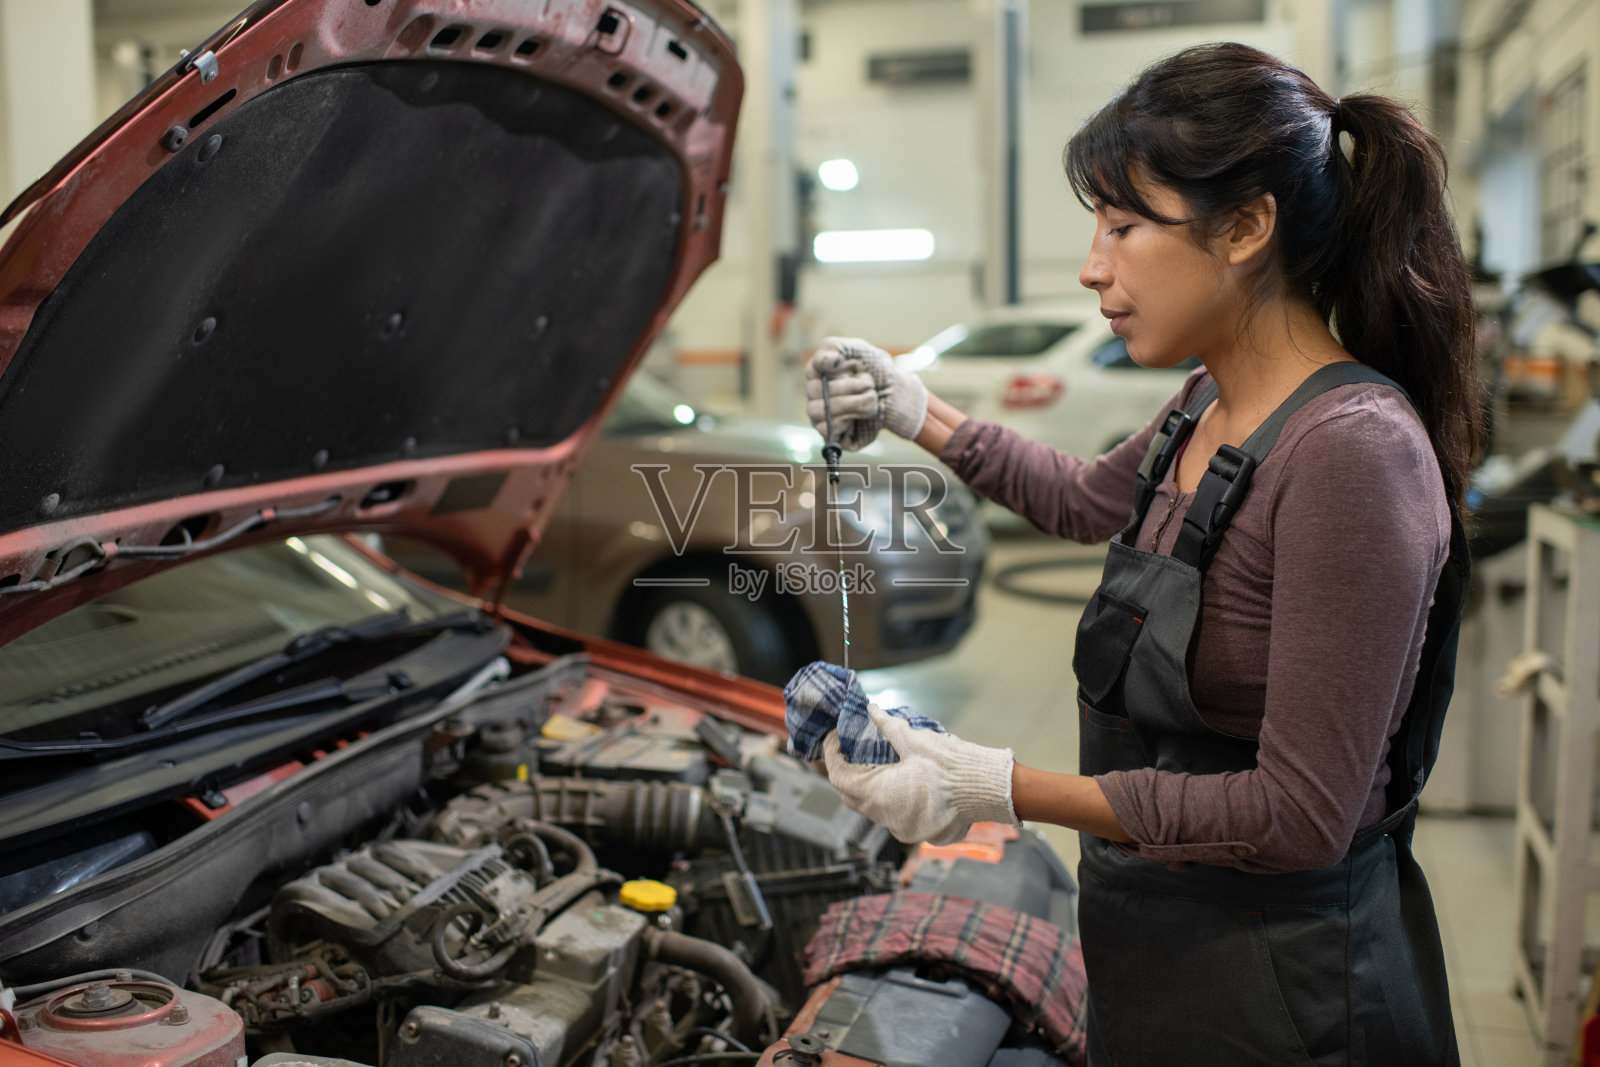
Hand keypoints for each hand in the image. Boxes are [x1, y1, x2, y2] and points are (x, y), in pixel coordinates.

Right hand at [804, 337, 927, 450]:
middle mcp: (815, 396)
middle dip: (849, 386)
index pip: (813, 369)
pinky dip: (849, 420)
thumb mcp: (856, 349)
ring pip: (824, 412)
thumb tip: (825, 362)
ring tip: (871, 397)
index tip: (849, 364)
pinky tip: (861, 415)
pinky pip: (828, 430)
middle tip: (869, 383)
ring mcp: (821, 417)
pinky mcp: (832, 435)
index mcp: (817, 374)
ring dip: (854, 403)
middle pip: (816, 393)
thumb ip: (834, 348)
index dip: (831, 367)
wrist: (895, 394)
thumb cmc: (873, 369)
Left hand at [822, 704, 1015, 845]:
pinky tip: (896, 780)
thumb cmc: (951, 765)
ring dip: (867, 787)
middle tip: (849, 750)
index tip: (835, 738)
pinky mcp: (917, 833)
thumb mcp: (915, 740)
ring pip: (870, 809)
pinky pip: (891, 816)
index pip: (840, 777)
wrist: (988, 790)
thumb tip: (873, 710)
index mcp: (879, 795)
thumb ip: (888, 726)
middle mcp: (886, 818)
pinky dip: (887, 799)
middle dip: (845, 772)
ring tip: (873, 762)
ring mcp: (901, 830)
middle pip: (851, 796)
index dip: (832, 756)